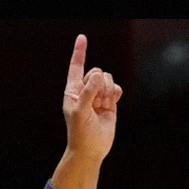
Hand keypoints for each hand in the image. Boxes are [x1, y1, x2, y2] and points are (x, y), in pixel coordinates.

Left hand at [62, 34, 122, 162]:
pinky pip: (116, 88)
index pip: (76, 67)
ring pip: (107, 79)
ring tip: (103, 106)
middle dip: (100, 84)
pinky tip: (112, 103)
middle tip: (97, 102)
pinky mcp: (110, 103)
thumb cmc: (80, 133)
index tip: (82, 37)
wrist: (90, 150)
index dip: (80, 52)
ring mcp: (98, 96)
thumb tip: (99, 74)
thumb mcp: (80, 112)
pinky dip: (116, 92)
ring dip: (108, 90)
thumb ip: (88, 92)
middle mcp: (85, 91)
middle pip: (96, 72)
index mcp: (72, 90)